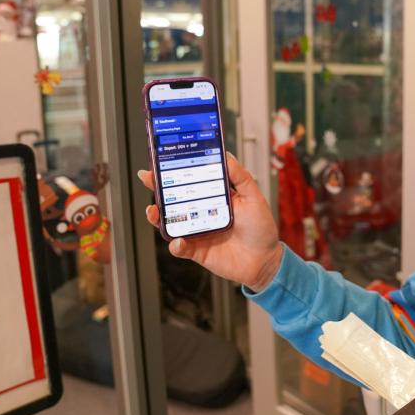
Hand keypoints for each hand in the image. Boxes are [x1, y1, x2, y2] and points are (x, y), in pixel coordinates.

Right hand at [137, 153, 282, 290]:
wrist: (265, 260)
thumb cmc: (261, 228)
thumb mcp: (253, 197)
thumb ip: (240, 176)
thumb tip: (226, 155)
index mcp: (213, 197)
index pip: (190, 180)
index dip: (174, 170)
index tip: (161, 161)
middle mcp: (201, 212)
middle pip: (173, 199)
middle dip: (157, 188)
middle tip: (148, 179)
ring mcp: (197, 231)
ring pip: (170, 222)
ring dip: (158, 216)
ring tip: (154, 211)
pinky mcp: (196, 251)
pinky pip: (180, 247)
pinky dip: (176, 244)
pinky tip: (179, 241)